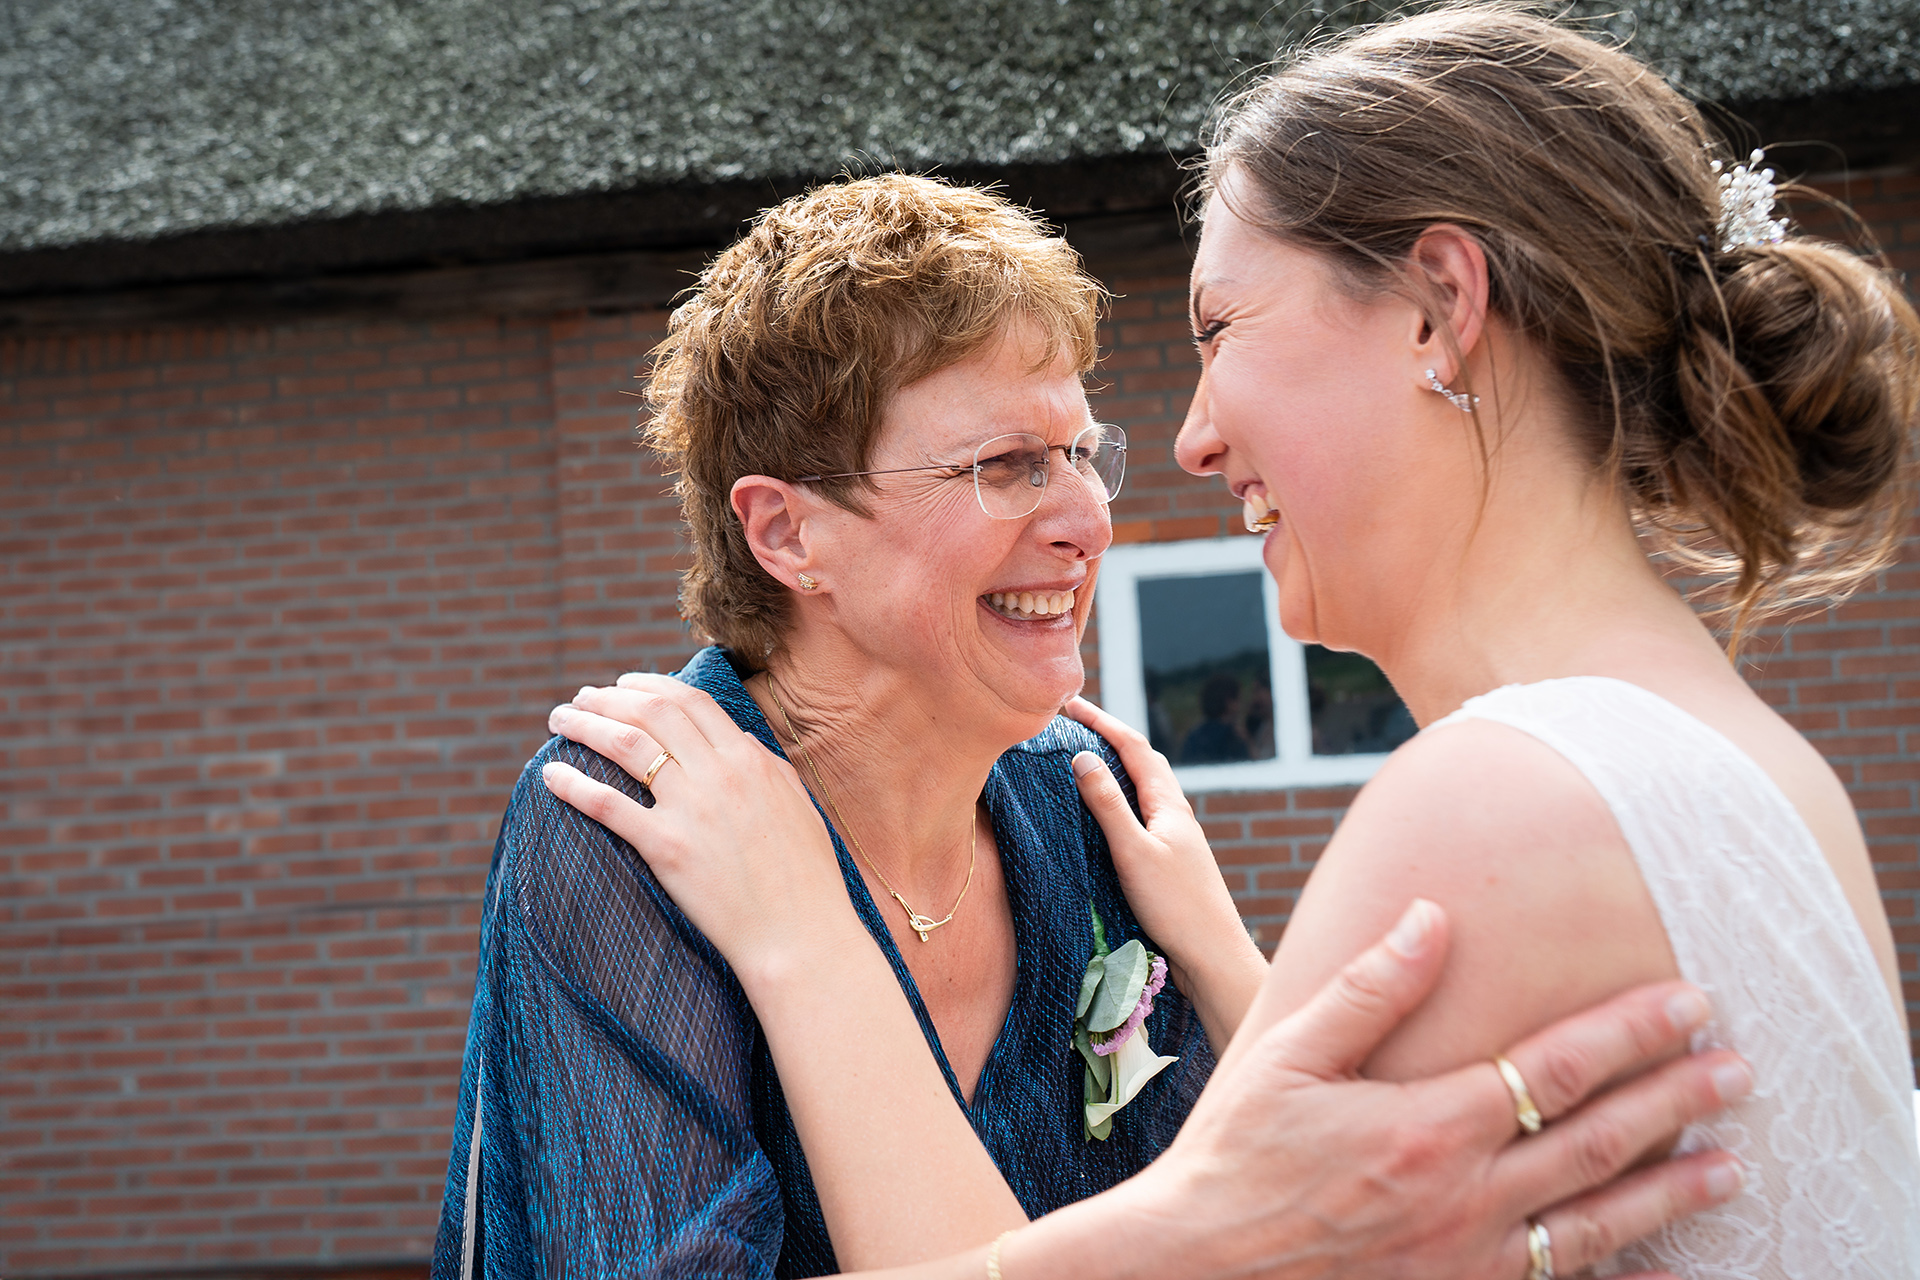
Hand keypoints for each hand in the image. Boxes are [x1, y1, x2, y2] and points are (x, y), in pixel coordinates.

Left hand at [539, 673, 866, 987]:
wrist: (800, 934)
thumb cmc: (806, 876)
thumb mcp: (797, 805)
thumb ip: (767, 765)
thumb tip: (740, 738)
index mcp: (750, 760)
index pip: (690, 702)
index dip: (650, 685)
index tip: (623, 684)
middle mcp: (719, 774)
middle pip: (652, 713)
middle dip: (609, 697)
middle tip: (582, 697)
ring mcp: (691, 809)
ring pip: (625, 745)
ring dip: (585, 725)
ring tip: (560, 721)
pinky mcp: (666, 848)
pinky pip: (609, 805)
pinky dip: (574, 784)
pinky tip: (550, 775)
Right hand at [1010, 899, 1748, 1279]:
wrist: (1199, 1269)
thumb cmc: (1236, 1156)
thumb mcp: (1289, 1055)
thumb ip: (1370, 989)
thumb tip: (1434, 918)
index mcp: (1430, 1127)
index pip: (1557, 1069)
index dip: (1631, 1033)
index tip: (1690, 1002)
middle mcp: (1466, 1198)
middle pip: (1598, 1143)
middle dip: (1677, 1101)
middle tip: (1741, 1070)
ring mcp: (1470, 1261)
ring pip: (1598, 1225)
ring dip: (1670, 1190)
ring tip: (1731, 1166)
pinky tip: (1669, 1276)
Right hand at [1064, 696, 1266, 1048]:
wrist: (1213, 956)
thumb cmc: (1175, 906)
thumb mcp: (1133, 851)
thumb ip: (1108, 805)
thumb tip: (1082, 757)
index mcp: (1168, 804)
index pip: (1133, 747)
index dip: (1101, 721)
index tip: (1069, 703)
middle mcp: (1176, 813)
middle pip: (1142, 760)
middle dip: (1110, 735)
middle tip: (1075, 721)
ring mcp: (1176, 837)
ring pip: (1144, 787)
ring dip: (1117, 765)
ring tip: (1087, 756)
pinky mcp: (1171, 860)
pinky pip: (1143, 812)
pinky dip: (1121, 797)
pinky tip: (1109, 814)